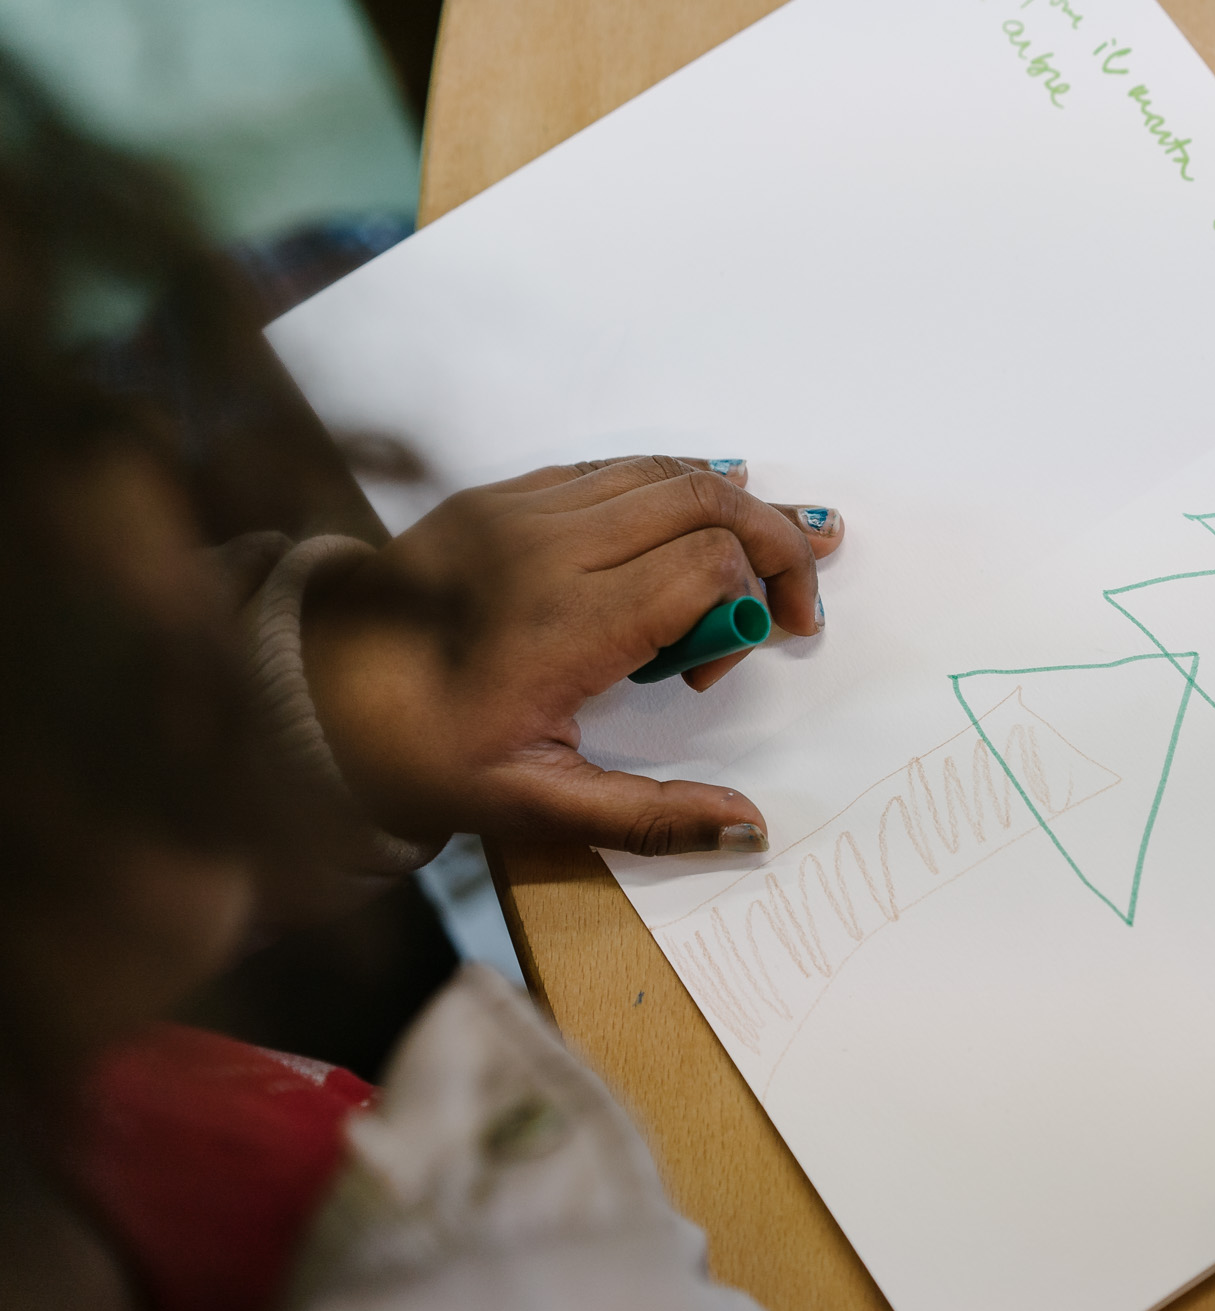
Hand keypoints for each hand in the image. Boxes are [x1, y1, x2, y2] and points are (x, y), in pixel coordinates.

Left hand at [301, 456, 844, 854]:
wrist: (304, 697)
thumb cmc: (417, 756)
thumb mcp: (533, 807)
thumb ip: (650, 819)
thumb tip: (752, 830)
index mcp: (564, 626)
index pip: (707, 569)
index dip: (749, 609)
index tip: (724, 667)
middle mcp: (548, 549)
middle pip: (704, 500)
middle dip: (773, 541)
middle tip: (800, 598)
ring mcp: (521, 509)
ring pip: (664, 471)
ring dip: (735, 504)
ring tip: (790, 537)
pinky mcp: (501, 495)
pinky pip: (613, 466)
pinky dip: (673, 484)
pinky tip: (707, 505)